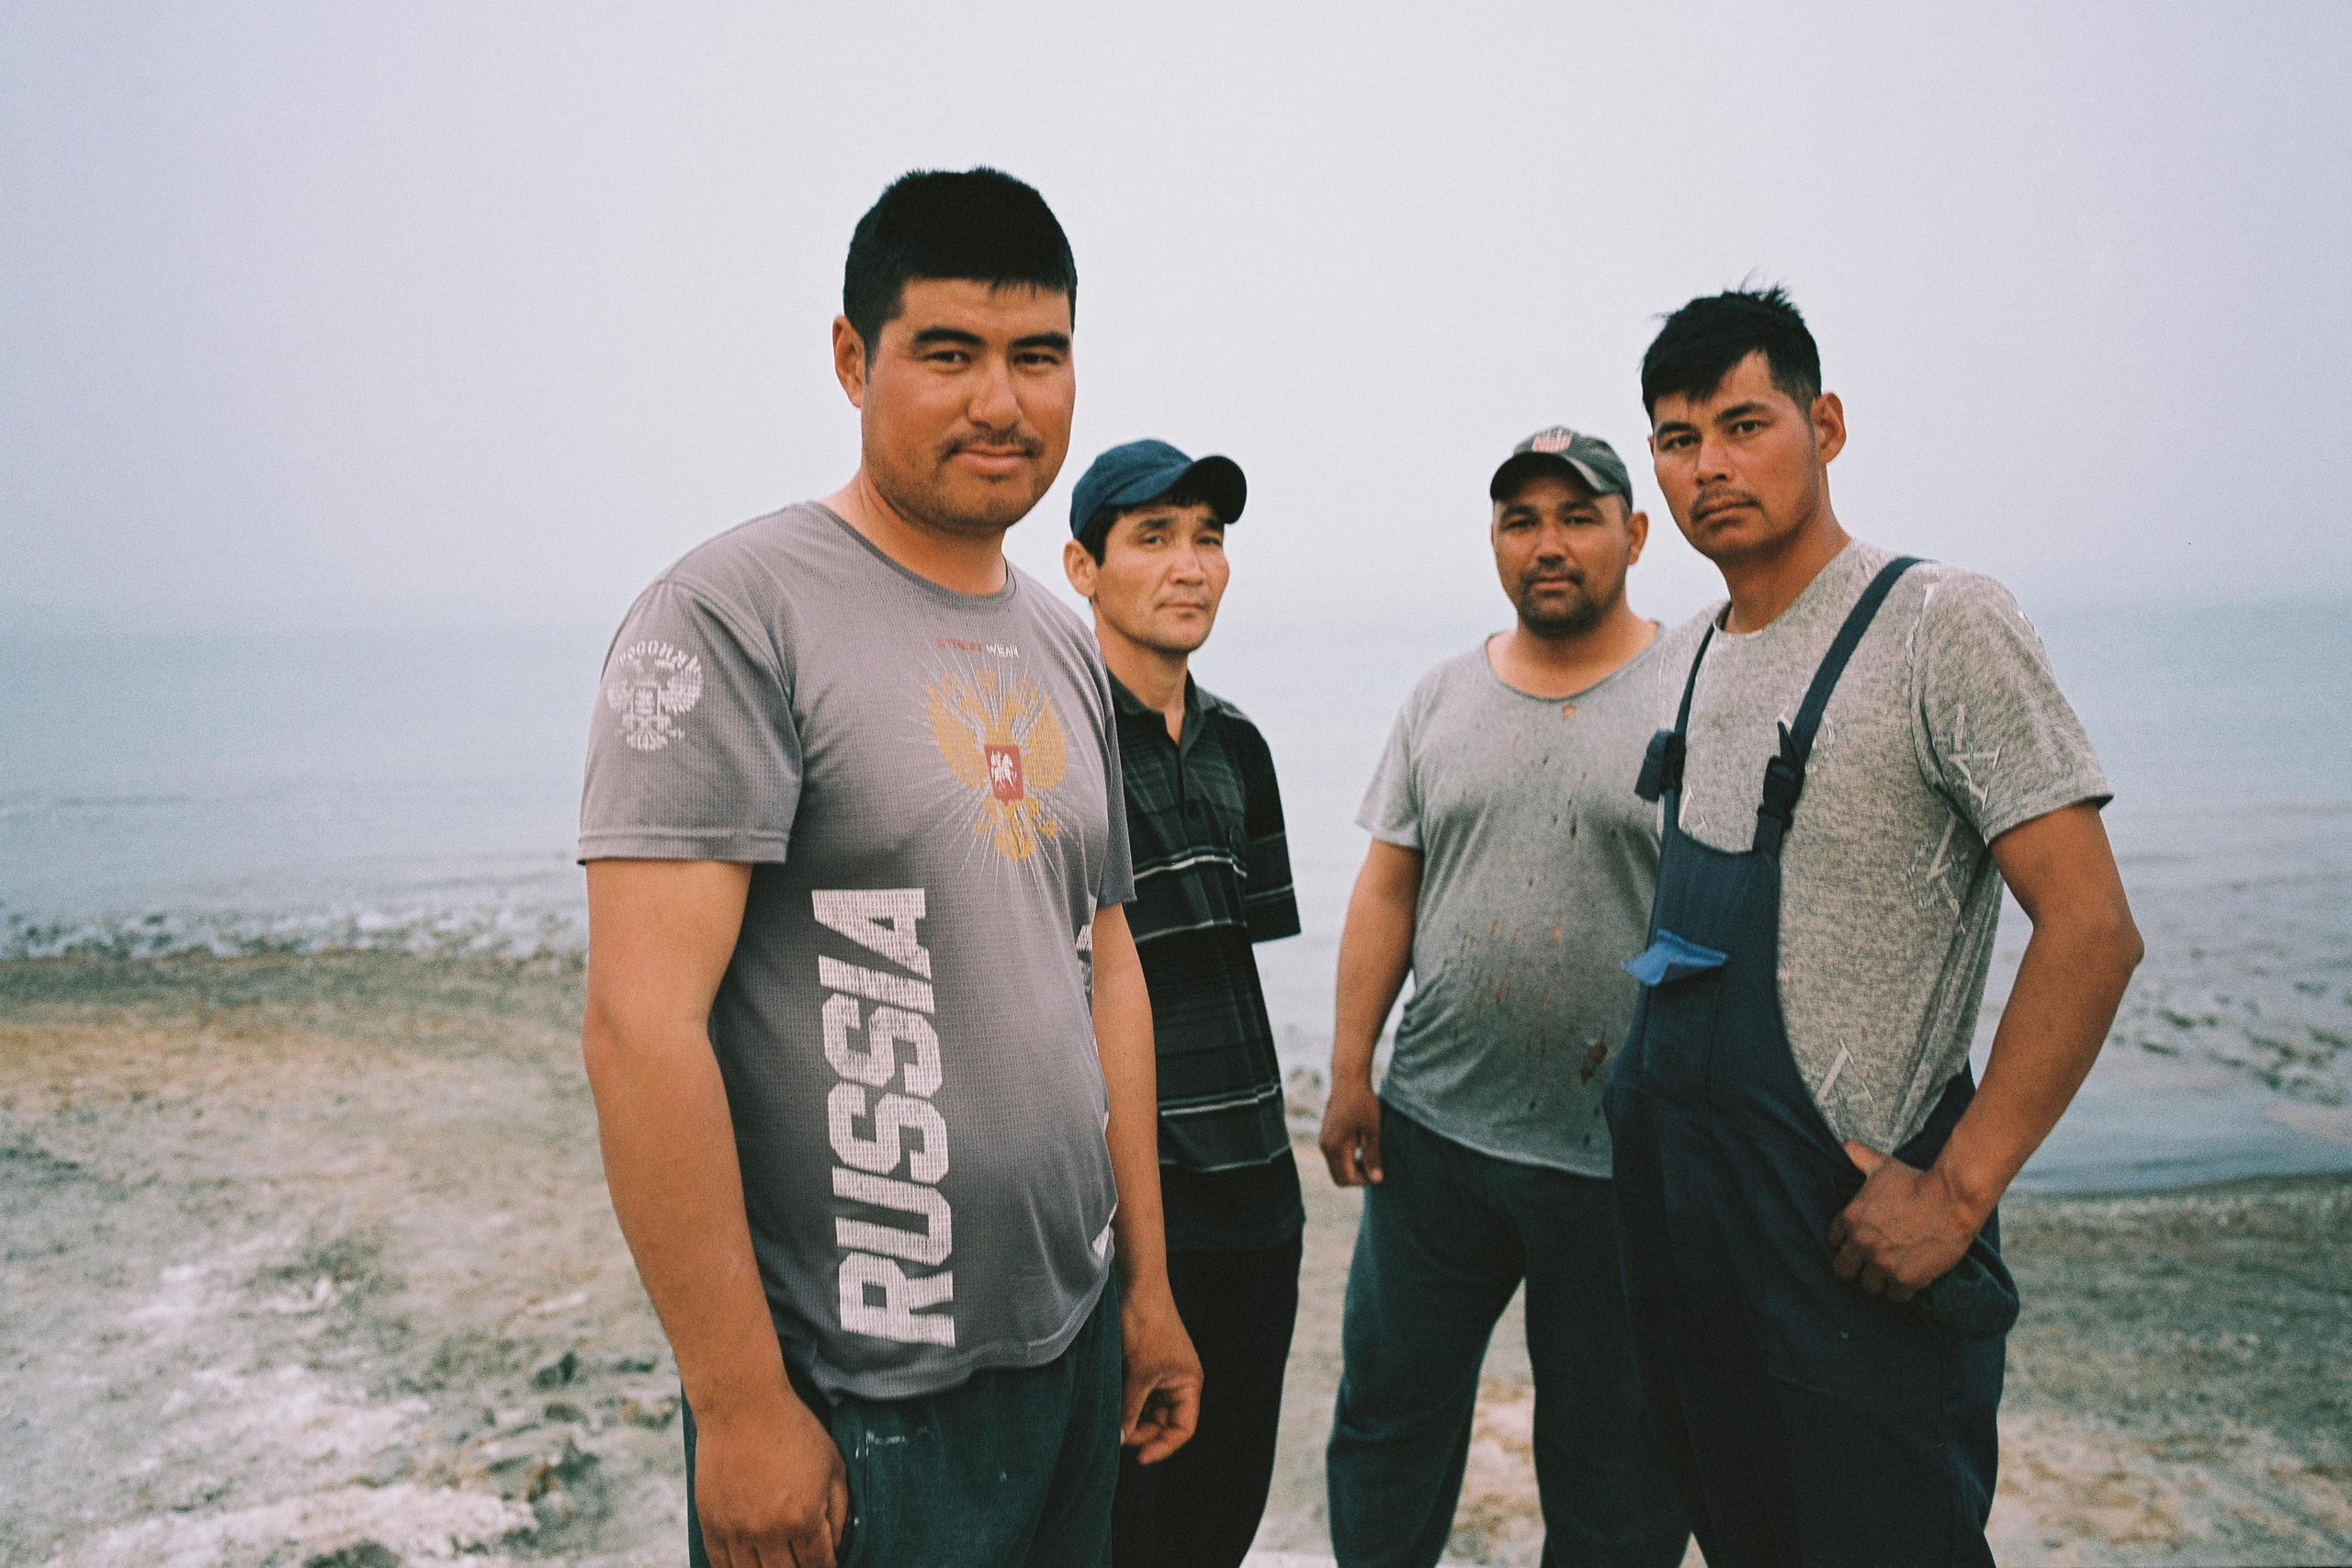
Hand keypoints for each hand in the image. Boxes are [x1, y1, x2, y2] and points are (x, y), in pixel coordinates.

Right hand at [693, 1388, 850, 1567]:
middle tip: (803, 1563)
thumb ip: (839, 1511)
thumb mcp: (833, 1465)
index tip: (826, 1565)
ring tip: (777, 1562)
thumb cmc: (794, 1430)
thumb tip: (836, 1548)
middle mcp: (768, 1531)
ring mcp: (736, 1530)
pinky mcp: (711, 1524)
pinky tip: (749, 1564)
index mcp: (803, 1518)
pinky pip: (721, 1565)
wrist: (743, 1406)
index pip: (818, 1566)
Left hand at [1119, 1280, 1203, 1464]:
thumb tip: (1119, 1441)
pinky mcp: (1141, 1366)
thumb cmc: (1146, 1325)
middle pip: (1163, 1423)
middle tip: (1117, 1436)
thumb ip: (1130, 1408)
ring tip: (1110, 1421)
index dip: (1163, 1446)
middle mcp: (1177, 1382)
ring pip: (1146, 1411)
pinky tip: (1108, 1406)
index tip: (1139, 1458)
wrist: (1135, 1285)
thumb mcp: (1139, 1373)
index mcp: (1189, 1384)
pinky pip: (1134, 1395)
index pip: (1183, 1429)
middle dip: (1142, 1433)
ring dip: (1130, 1418)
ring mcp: (1159, 1374)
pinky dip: (1123, 1403)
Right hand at [1318, 1074, 1383, 1185]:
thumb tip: (1377, 1180)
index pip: (1345, 1179)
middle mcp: (1325, 1146)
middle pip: (1338, 1177)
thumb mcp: (1372, 1131)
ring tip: (1370, 1153)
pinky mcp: (1326, 1135)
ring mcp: (1323, 1141)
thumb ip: (1373, 1157)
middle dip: (1357, 1177)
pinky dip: (1348, 1159)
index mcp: (1335, 1147)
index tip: (1378, 1169)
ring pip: (1336, 1167)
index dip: (1363, 1180)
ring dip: (1352, 1167)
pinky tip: (1361, 1145)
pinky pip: (1335, 1157)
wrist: (1348, 1080)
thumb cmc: (1362, 1103)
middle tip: (1374, 1164)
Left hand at [1827, 1141, 1981, 1300]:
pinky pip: (1895, 1296)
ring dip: (1879, 1281)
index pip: (1834, 1241)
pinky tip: (1908, 1279)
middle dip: (1855, 1267)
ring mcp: (1883, 1264)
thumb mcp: (1882, 1166)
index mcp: (1850, 1219)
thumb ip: (1860, 1157)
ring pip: (1869, 1287)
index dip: (1845, 1242)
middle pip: (1844, 1270)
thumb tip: (1846, 1145)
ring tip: (1890, 1272)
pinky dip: (1901, 1291)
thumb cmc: (1915, 1181)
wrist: (1950, 1199)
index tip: (1856, 1243)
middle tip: (1869, 1263)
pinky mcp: (1906, 1279)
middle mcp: (1862, 1244)